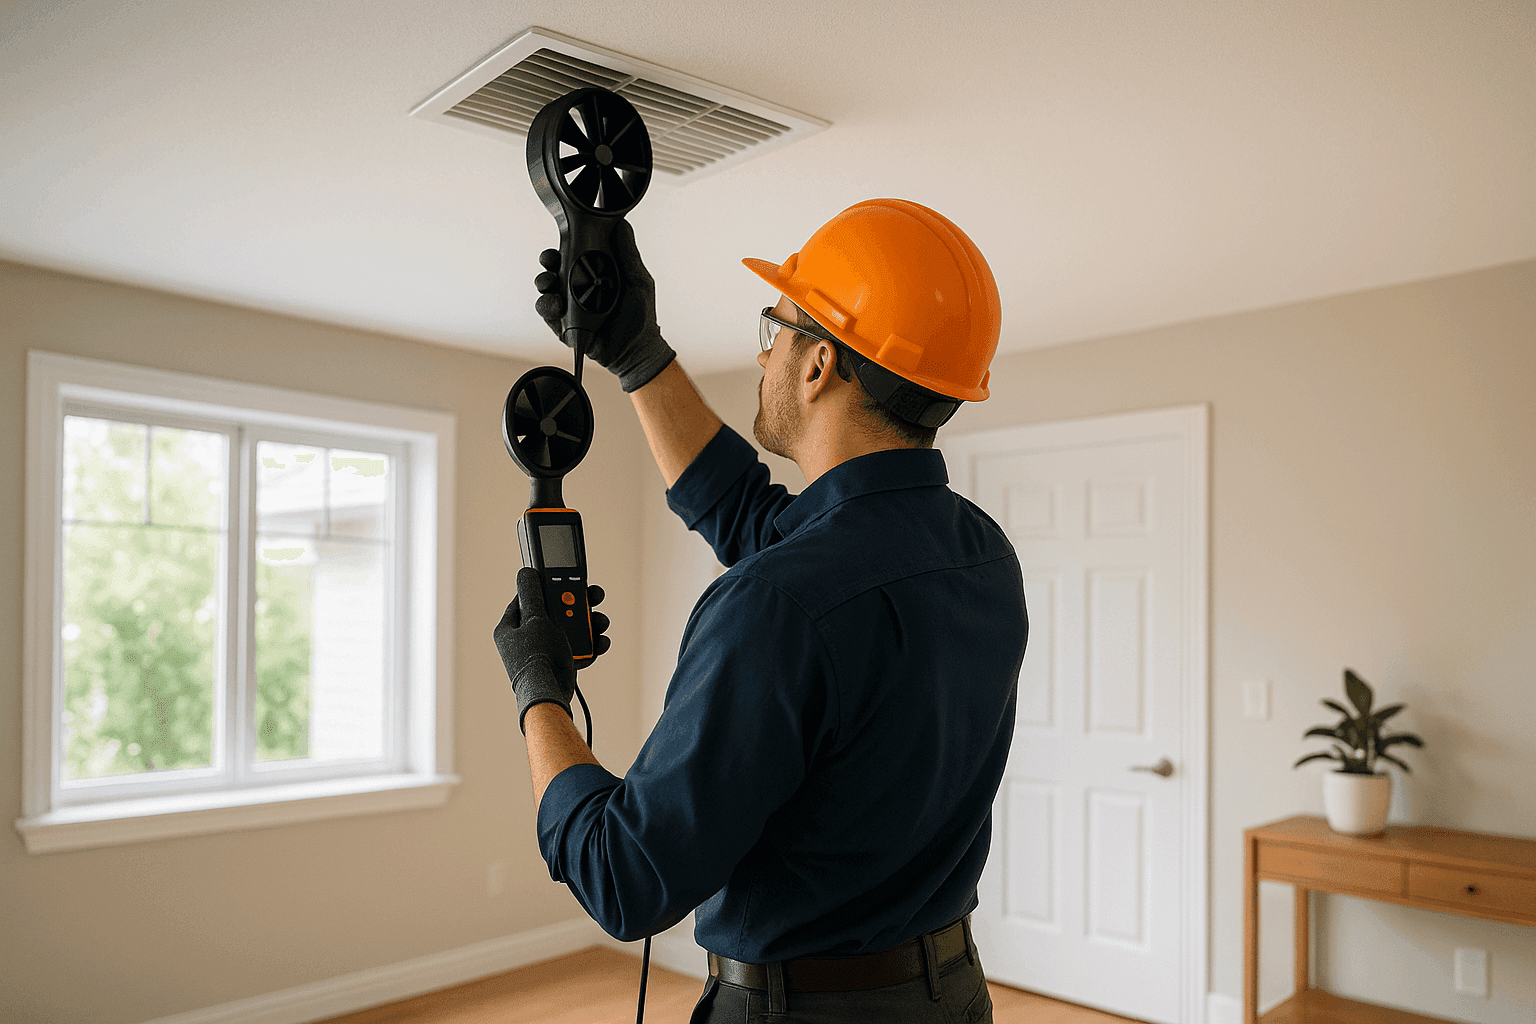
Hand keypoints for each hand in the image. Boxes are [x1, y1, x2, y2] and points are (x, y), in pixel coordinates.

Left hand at [495, 567, 612, 733]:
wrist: (549, 696)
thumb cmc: (536, 657)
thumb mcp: (534, 619)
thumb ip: (533, 594)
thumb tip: (526, 573)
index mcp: (511, 627)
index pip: (528, 598)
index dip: (547, 587)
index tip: (563, 580)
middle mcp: (526, 638)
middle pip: (554, 611)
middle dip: (576, 606)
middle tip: (592, 597)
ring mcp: (543, 651)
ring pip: (569, 629)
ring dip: (588, 624)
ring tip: (601, 622)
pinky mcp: (559, 663)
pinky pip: (577, 648)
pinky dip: (590, 644)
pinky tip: (600, 641)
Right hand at [534, 219, 675, 391]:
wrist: (638, 350)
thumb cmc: (641, 315)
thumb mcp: (638, 279)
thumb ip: (628, 253)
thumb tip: (621, 224)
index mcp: (594, 274)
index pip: (573, 255)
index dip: (563, 247)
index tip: (562, 241)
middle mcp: (578, 289)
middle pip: (554, 270)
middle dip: (548, 263)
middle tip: (550, 262)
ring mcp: (570, 308)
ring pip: (546, 291)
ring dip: (543, 284)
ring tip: (549, 285)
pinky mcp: (564, 327)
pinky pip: (548, 315)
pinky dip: (547, 307)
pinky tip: (555, 305)